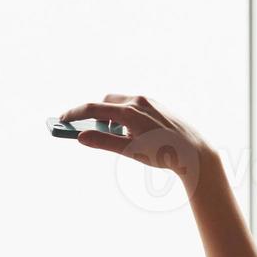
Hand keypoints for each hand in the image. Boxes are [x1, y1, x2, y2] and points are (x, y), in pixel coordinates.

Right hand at [57, 94, 214, 177]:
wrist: (195, 152)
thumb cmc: (164, 154)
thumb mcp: (130, 151)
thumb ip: (104, 142)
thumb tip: (81, 137)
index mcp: (130, 111)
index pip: (94, 108)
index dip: (75, 114)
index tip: (61, 120)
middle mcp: (138, 101)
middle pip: (106, 102)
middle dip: (95, 114)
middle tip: (90, 131)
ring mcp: (149, 102)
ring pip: (121, 103)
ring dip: (112, 116)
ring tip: (118, 136)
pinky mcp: (158, 106)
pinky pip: (134, 106)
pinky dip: (125, 116)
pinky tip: (134, 133)